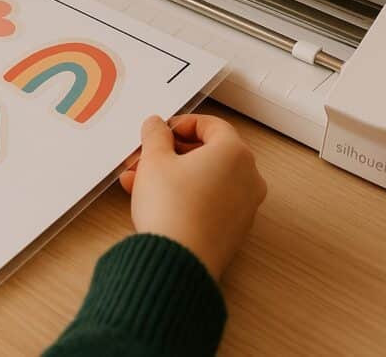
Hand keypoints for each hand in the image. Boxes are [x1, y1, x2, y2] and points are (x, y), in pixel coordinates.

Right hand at [119, 114, 266, 279]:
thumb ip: (155, 135)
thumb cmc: (171, 209)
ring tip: (138, 181)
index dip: (181, 124)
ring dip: (172, 175)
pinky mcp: (234, 229)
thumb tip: (157, 126)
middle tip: (147, 157)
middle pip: (208, 153)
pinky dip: (184, 195)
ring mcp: (244, 206)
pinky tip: (152, 201)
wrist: (178, 261)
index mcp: (234, 153)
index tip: (162, 132)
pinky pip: (209, 201)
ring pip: (205, 179)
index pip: (211, 125)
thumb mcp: (154, 160)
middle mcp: (248, 178)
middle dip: (171, 153)